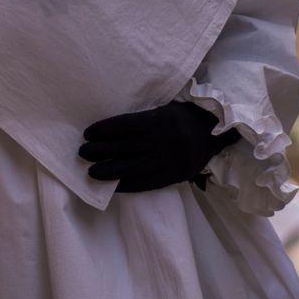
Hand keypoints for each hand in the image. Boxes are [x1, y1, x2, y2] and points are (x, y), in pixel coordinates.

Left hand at [78, 100, 240, 192]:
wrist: (216, 131)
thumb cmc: (184, 117)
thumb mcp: (165, 110)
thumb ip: (144, 120)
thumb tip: (112, 130)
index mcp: (159, 120)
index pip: (125, 125)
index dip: (104, 130)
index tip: (87, 133)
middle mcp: (162, 140)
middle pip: (124, 146)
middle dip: (100, 150)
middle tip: (82, 152)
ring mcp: (168, 159)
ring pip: (132, 166)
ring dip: (109, 170)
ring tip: (91, 171)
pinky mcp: (174, 175)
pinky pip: (146, 182)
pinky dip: (127, 185)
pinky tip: (113, 187)